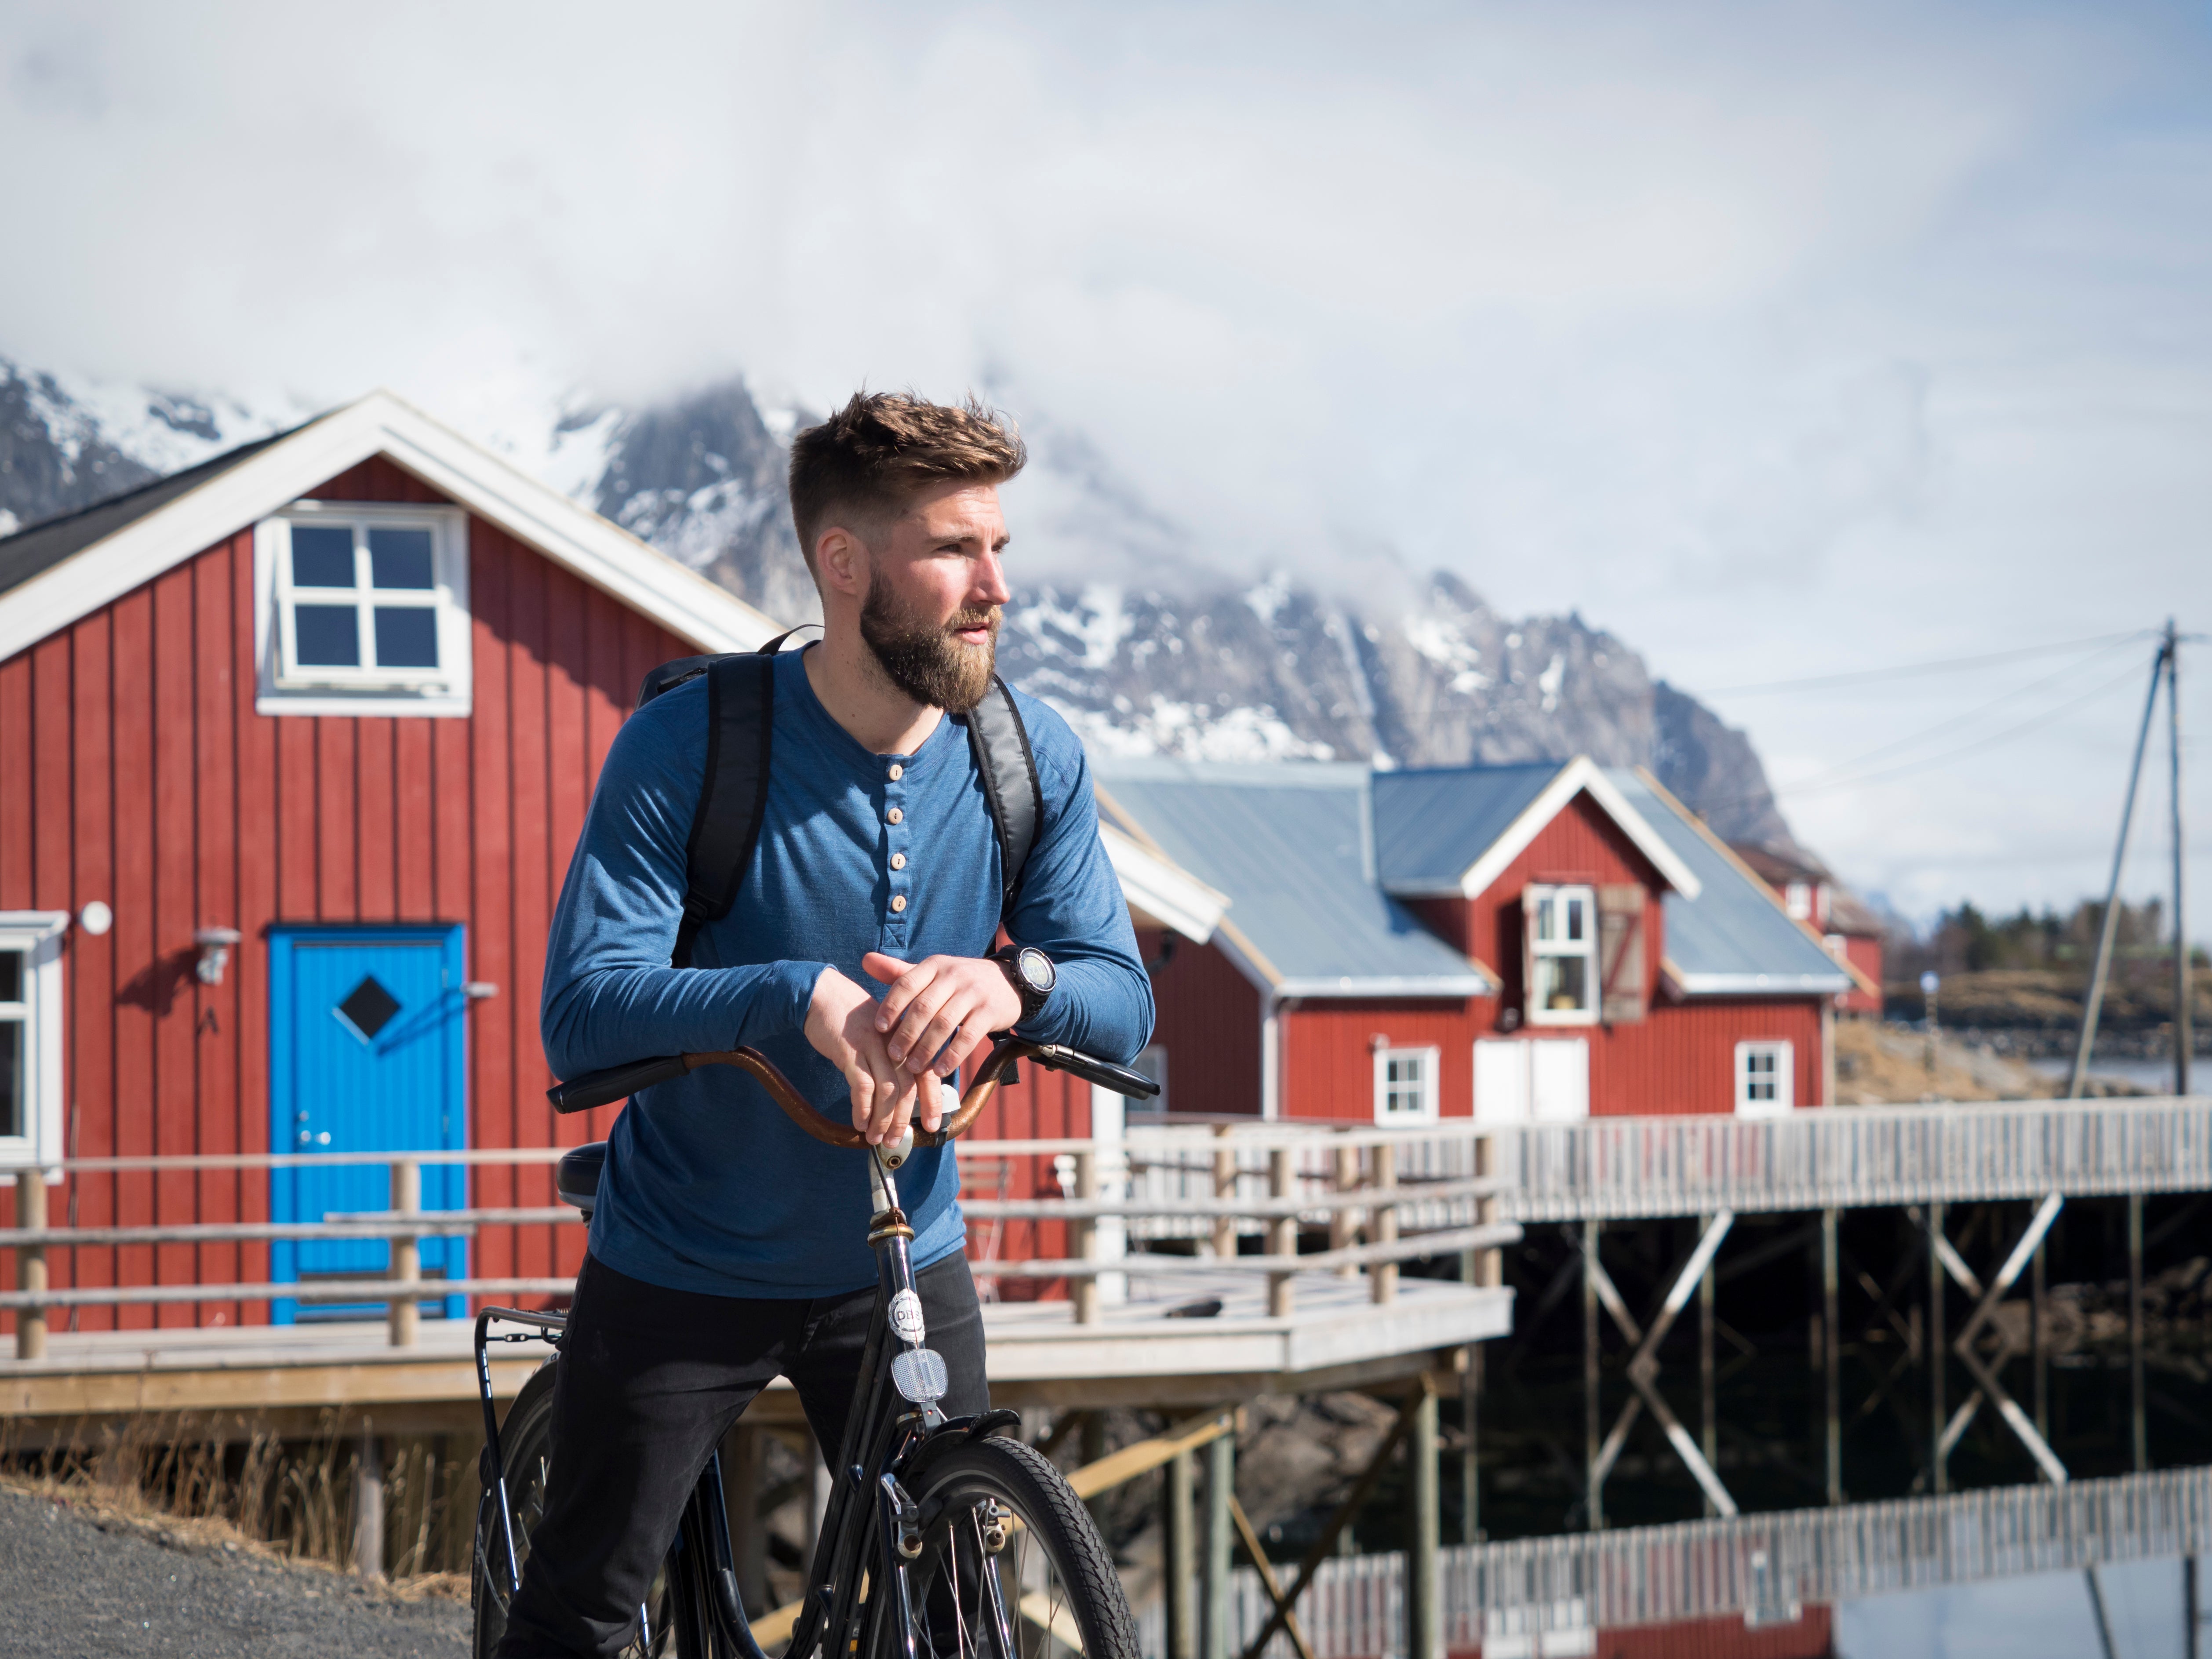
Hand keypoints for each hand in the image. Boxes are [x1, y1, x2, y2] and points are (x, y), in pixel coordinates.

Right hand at [804, 967, 922, 1145]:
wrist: (820, 992)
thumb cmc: (850, 1018)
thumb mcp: (879, 1033)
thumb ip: (891, 1057)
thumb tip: (898, 1093)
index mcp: (906, 1037)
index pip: (927, 1072)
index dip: (932, 1101)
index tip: (932, 1125)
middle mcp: (894, 1041)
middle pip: (909, 1086)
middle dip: (905, 1118)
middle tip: (898, 1140)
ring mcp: (873, 1045)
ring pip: (887, 1090)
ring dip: (884, 1119)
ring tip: (877, 1138)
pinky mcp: (850, 1049)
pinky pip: (862, 1085)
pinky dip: (862, 1108)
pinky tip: (859, 1123)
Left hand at [864, 951, 1022, 1092]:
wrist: (1009, 981)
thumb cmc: (960, 982)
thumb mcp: (933, 972)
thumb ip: (900, 972)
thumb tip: (865, 961)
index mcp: (935, 965)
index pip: (906, 983)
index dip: (890, 1006)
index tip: (878, 1028)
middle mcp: (954, 975)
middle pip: (923, 1006)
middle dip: (906, 1033)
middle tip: (892, 1055)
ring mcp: (974, 993)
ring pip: (944, 1023)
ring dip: (926, 1049)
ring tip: (913, 1067)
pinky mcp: (990, 1012)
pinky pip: (968, 1036)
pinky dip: (952, 1055)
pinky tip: (940, 1071)